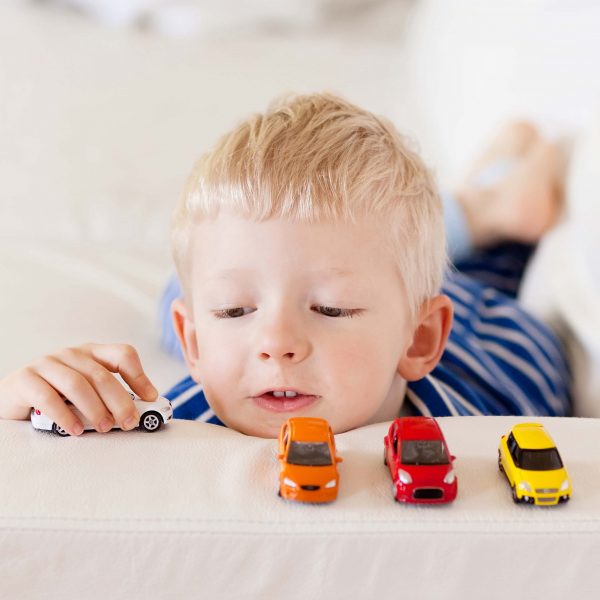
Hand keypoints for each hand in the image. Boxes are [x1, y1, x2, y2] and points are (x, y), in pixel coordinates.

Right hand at [0, 343, 157, 434]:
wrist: (13, 398)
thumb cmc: (57, 397)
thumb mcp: (87, 393)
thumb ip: (109, 397)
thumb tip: (138, 413)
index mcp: (92, 354)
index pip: (123, 354)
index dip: (140, 376)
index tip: (150, 398)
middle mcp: (72, 354)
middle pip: (103, 375)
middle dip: (120, 401)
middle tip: (128, 422)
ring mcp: (47, 364)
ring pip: (78, 384)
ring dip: (95, 409)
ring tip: (104, 428)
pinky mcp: (25, 379)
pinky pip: (48, 397)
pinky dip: (66, 416)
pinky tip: (76, 430)